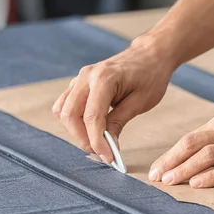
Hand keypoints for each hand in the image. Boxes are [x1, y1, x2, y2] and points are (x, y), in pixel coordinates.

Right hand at [52, 38, 173, 162]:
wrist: (150, 55)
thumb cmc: (150, 76)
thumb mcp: (140, 102)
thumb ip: (119, 122)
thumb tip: (107, 145)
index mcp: (104, 78)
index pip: (92, 116)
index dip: (97, 141)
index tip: (108, 158)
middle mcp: (86, 76)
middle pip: (70, 114)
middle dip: (83, 138)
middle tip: (102, 153)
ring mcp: (80, 78)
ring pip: (63, 111)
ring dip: (75, 131)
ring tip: (96, 142)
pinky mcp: (79, 84)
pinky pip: (65, 105)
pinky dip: (73, 121)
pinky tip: (90, 130)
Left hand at [149, 106, 213, 187]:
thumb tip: (204, 149)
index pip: (192, 137)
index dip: (172, 153)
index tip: (159, 167)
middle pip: (192, 144)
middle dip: (170, 162)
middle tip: (155, 178)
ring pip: (207, 156)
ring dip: (184, 170)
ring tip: (169, 182)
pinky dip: (211, 177)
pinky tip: (197, 185)